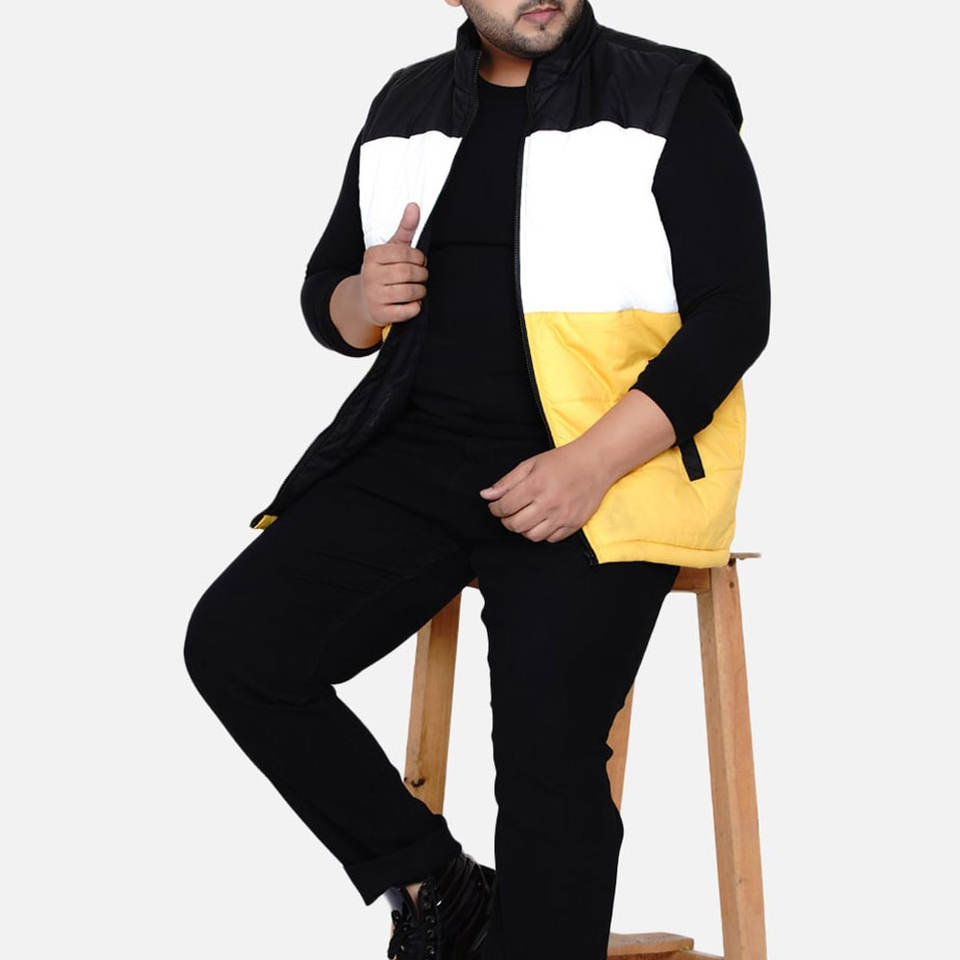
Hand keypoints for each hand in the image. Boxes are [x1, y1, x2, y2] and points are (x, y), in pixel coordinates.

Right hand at [359, 202, 428, 328]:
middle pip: (408, 274)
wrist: (363, 300)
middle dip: (421, 275)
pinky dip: (415, 307)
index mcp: (372, 256)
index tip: (420, 262)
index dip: (419, 258)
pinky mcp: (380, 314)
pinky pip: (408, 311)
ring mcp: (374, 296)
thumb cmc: (382, 271)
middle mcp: (370, 275)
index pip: (405, 253)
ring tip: (418, 289)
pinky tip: (411, 302)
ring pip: (410, 292)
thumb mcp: (391, 249)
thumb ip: (405, 229)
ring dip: (421, 291)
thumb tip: (414, 206)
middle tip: (421, 276)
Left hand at [478, 441, 610, 542]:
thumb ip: (507, 482)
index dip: (495, 508)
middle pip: (515, 525)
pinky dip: (542, 533)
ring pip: (531, 536)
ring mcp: (562, 516)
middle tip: (509, 512)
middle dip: (506, 520)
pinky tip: (542, 520)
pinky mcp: (574, 524)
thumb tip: (486, 495)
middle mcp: (548, 503)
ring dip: (523, 528)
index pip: (504, 507)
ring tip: (526, 516)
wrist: (595, 463)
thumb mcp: (531, 464)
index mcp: (535, 485)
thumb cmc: (562, 461)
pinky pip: (550, 539)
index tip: (496, 505)